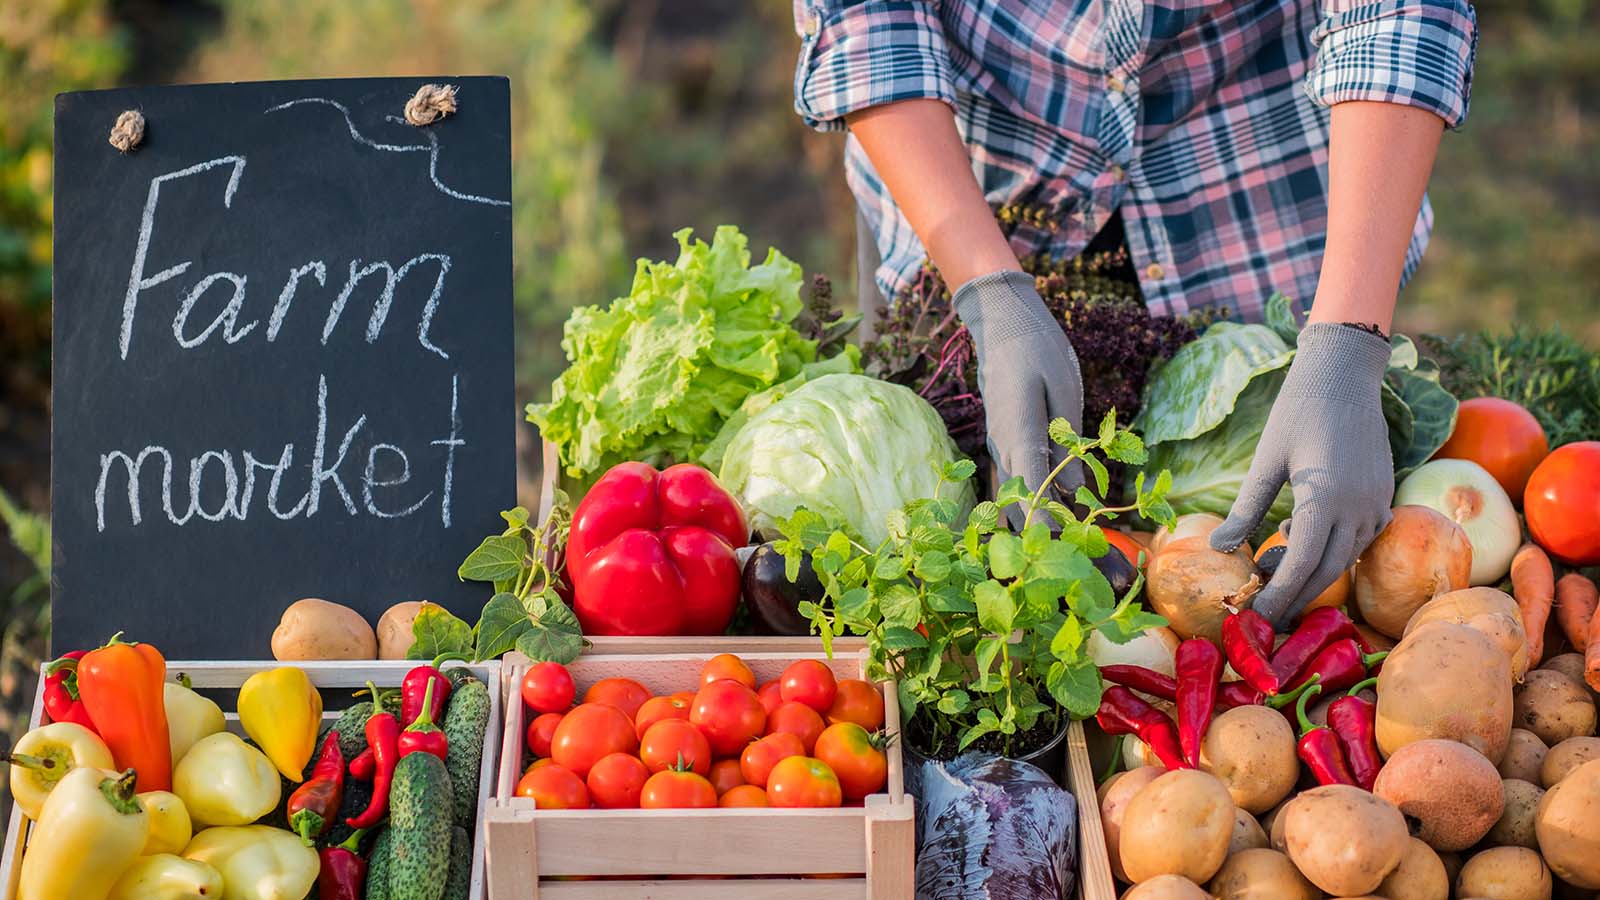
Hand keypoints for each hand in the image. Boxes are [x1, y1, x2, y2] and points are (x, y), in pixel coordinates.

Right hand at [953, 270, 1082, 527]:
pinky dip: (1029, 504)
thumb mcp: (1064, 388)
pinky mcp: (1002, 445)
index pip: (1030, 484)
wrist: (1003, 326)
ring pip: (1012, 496)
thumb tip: (1077, 488)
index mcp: (1019, 430)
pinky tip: (1050, 521)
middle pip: (1018, 500)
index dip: (1043, 519)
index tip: (1057, 548)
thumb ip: (1068, 439)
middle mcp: (1002, 445)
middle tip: (1073, 561)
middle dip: (1042, 532)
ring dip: (1033, 522)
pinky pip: (1013, 482)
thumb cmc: (1038, 350)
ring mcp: (997, 446)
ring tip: (1064, 551)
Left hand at [1209, 323, 1394, 626]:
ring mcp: (1377, 502)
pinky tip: (1298, 535)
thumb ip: (1247, 508)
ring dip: (1311, 570)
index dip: (1281, 595)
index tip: (1258, 617)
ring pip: (1345, 557)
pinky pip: (1360, 538)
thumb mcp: (1265, 461)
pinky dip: (1331, 548)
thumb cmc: (1297, 412)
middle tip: (1264, 612)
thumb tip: (1219, 547)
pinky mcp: (1384, 495)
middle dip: (1295, 595)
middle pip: (1327, 570)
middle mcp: (1358, 507)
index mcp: (1326, 498)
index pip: (1304, 564)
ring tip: (1271, 567)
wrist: (1344, 375)